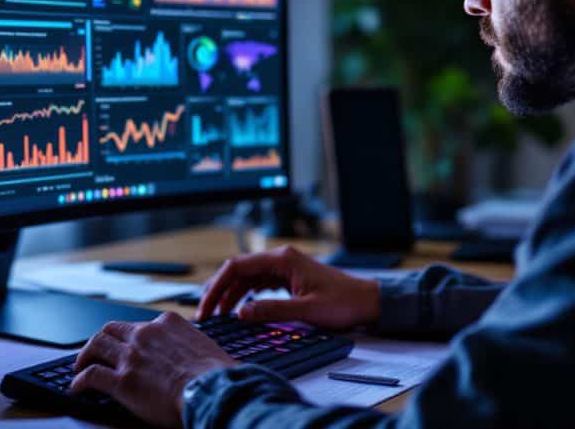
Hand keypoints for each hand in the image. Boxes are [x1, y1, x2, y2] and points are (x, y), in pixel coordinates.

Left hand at [71, 312, 235, 427]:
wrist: (214, 390)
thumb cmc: (218, 375)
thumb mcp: (206, 347)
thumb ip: (192, 345)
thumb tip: (197, 357)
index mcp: (168, 323)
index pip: (141, 323)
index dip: (131, 335)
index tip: (128, 343)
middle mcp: (145, 334)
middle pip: (112, 329)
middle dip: (102, 339)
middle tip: (97, 351)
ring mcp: (131, 356)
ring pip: (96, 345)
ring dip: (85, 355)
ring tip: (80, 365)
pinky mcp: (122, 381)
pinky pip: (91, 376)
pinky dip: (79, 381)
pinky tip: (76, 387)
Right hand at [197, 245, 380, 328]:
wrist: (368, 302)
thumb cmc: (344, 302)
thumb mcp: (307, 311)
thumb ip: (272, 310)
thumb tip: (240, 313)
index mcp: (282, 259)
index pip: (237, 266)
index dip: (217, 286)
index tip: (206, 306)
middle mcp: (280, 259)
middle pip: (238, 271)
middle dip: (219, 291)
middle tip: (206, 313)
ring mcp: (284, 268)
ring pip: (247, 278)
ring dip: (231, 295)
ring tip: (218, 315)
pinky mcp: (289, 279)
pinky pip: (259, 285)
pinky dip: (246, 296)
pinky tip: (239, 310)